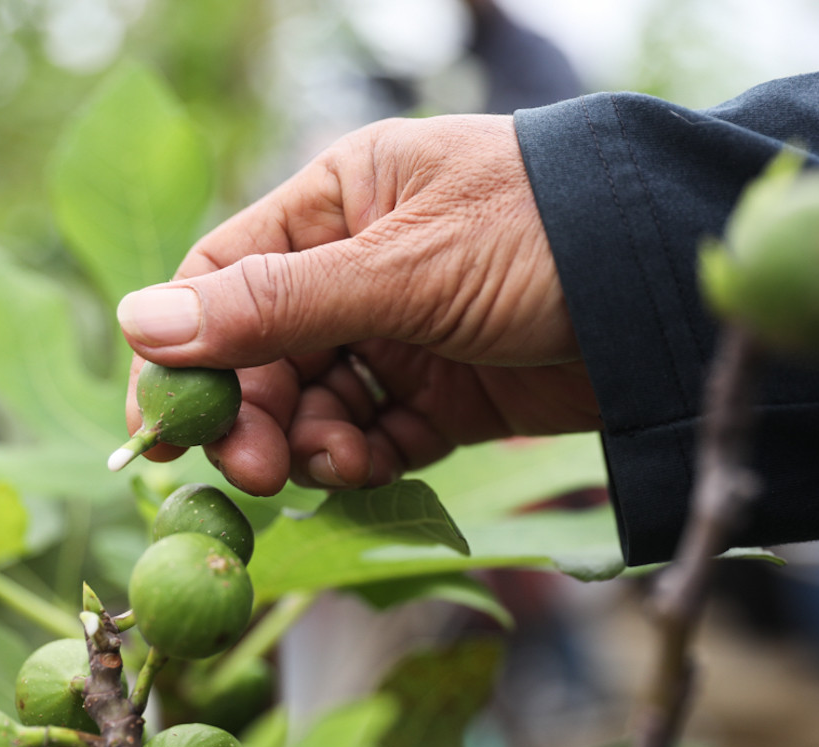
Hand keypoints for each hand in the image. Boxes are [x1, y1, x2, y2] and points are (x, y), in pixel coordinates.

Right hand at [117, 114, 600, 494]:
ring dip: (311, 443)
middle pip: (264, 353)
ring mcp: (404, 333)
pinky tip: (366, 467)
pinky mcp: (448, 394)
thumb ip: (274, 305)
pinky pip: (377, 436)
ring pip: (318, 404)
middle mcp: (361, 266)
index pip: (224, 276)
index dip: (183, 349)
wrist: (675, 290)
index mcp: (341, 202)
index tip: (163, 426)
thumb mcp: (401, 267)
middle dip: (254, 415)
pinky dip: (362, 459)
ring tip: (333, 463)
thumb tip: (143, 323)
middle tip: (255, 473)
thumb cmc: (541, 235)